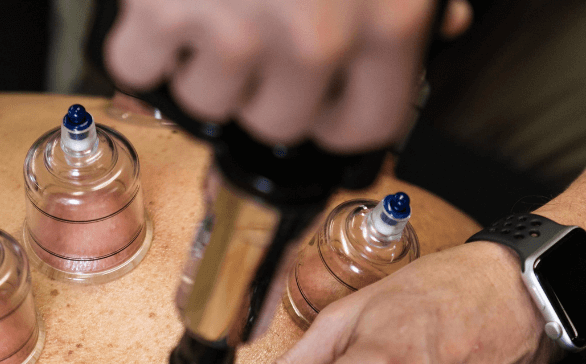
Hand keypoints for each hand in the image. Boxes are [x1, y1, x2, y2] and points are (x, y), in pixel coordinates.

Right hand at [105, 0, 471, 150]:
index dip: (334, 119)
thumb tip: (448, 26)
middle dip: (264, 89)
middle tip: (258, 36)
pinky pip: (136, 68)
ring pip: (208, 104)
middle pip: (277, 124)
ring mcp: (238, 21)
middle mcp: (317, 35)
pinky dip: (142, 43)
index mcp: (387, 20)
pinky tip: (167, 6)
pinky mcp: (165, 0)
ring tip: (213, 6)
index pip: (360, 129)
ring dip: (205, 64)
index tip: (320, 105)